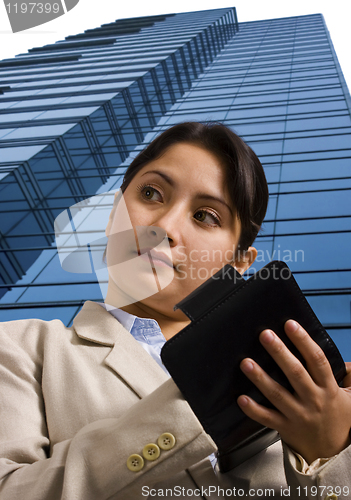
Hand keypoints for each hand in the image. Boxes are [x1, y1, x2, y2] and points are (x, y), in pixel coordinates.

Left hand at [237, 320, 350, 463]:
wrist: (334, 453)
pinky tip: (241, 398)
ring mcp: (298, 414)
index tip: (290, 324)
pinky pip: (267, 418)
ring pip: (278, 394)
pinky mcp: (285, 428)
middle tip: (265, 335)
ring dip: (260, 378)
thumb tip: (345, 359)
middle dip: (279, 352)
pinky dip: (253, 410)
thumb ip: (346, 376)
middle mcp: (313, 400)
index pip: (316, 360)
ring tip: (246, 363)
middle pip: (295, 372)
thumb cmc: (338, 418)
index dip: (303, 341)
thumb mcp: (350, 396)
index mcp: (328, 388)